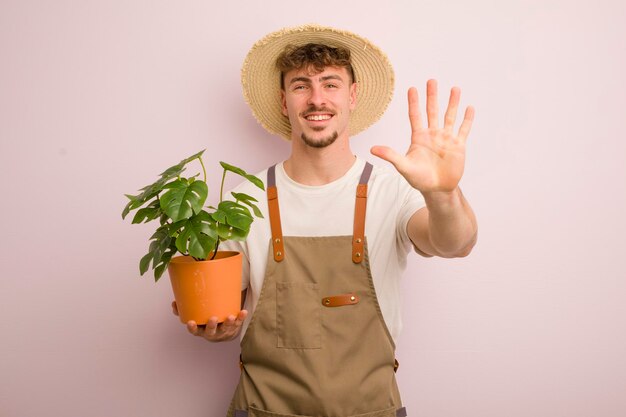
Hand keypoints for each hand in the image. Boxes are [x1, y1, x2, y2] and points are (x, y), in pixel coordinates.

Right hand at [171, 301, 247, 341]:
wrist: (222, 333)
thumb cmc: (204, 321)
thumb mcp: (194, 318)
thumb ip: (183, 311)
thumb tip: (174, 302)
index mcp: (201, 331)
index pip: (195, 331)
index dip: (193, 328)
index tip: (191, 323)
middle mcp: (212, 333)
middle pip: (211, 331)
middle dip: (212, 326)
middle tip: (213, 318)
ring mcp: (223, 331)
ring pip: (226, 328)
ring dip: (229, 323)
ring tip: (231, 317)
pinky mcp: (233, 327)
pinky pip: (238, 323)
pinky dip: (241, 317)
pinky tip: (243, 311)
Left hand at [371, 79, 473, 193]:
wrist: (437, 189)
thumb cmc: (419, 179)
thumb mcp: (403, 167)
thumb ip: (390, 156)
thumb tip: (372, 149)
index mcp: (419, 137)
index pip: (415, 115)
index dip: (414, 102)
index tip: (412, 88)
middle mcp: (433, 135)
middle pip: (432, 111)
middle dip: (432, 96)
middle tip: (431, 81)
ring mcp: (446, 139)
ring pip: (449, 116)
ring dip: (452, 103)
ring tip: (455, 88)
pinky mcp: (458, 146)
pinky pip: (463, 129)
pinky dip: (467, 119)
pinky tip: (469, 108)